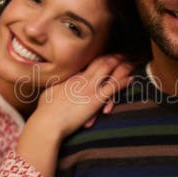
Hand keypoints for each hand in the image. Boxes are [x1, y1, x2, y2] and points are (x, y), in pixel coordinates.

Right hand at [14, 55, 133, 176]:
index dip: (102, 57)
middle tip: (125, 54)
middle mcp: (82, 79)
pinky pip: (113, 87)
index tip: (110, 55)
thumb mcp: (50, 93)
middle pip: (102, 62)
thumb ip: (57, 86)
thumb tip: (57, 84)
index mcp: (73, 78)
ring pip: (109, 70)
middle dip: (115, 56)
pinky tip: (132, 78)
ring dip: (123, 65)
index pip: (90, 63)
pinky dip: (124, 81)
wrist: (47, 122)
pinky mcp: (95, 99)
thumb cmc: (45, 111)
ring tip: (132, 62)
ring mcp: (89, 88)